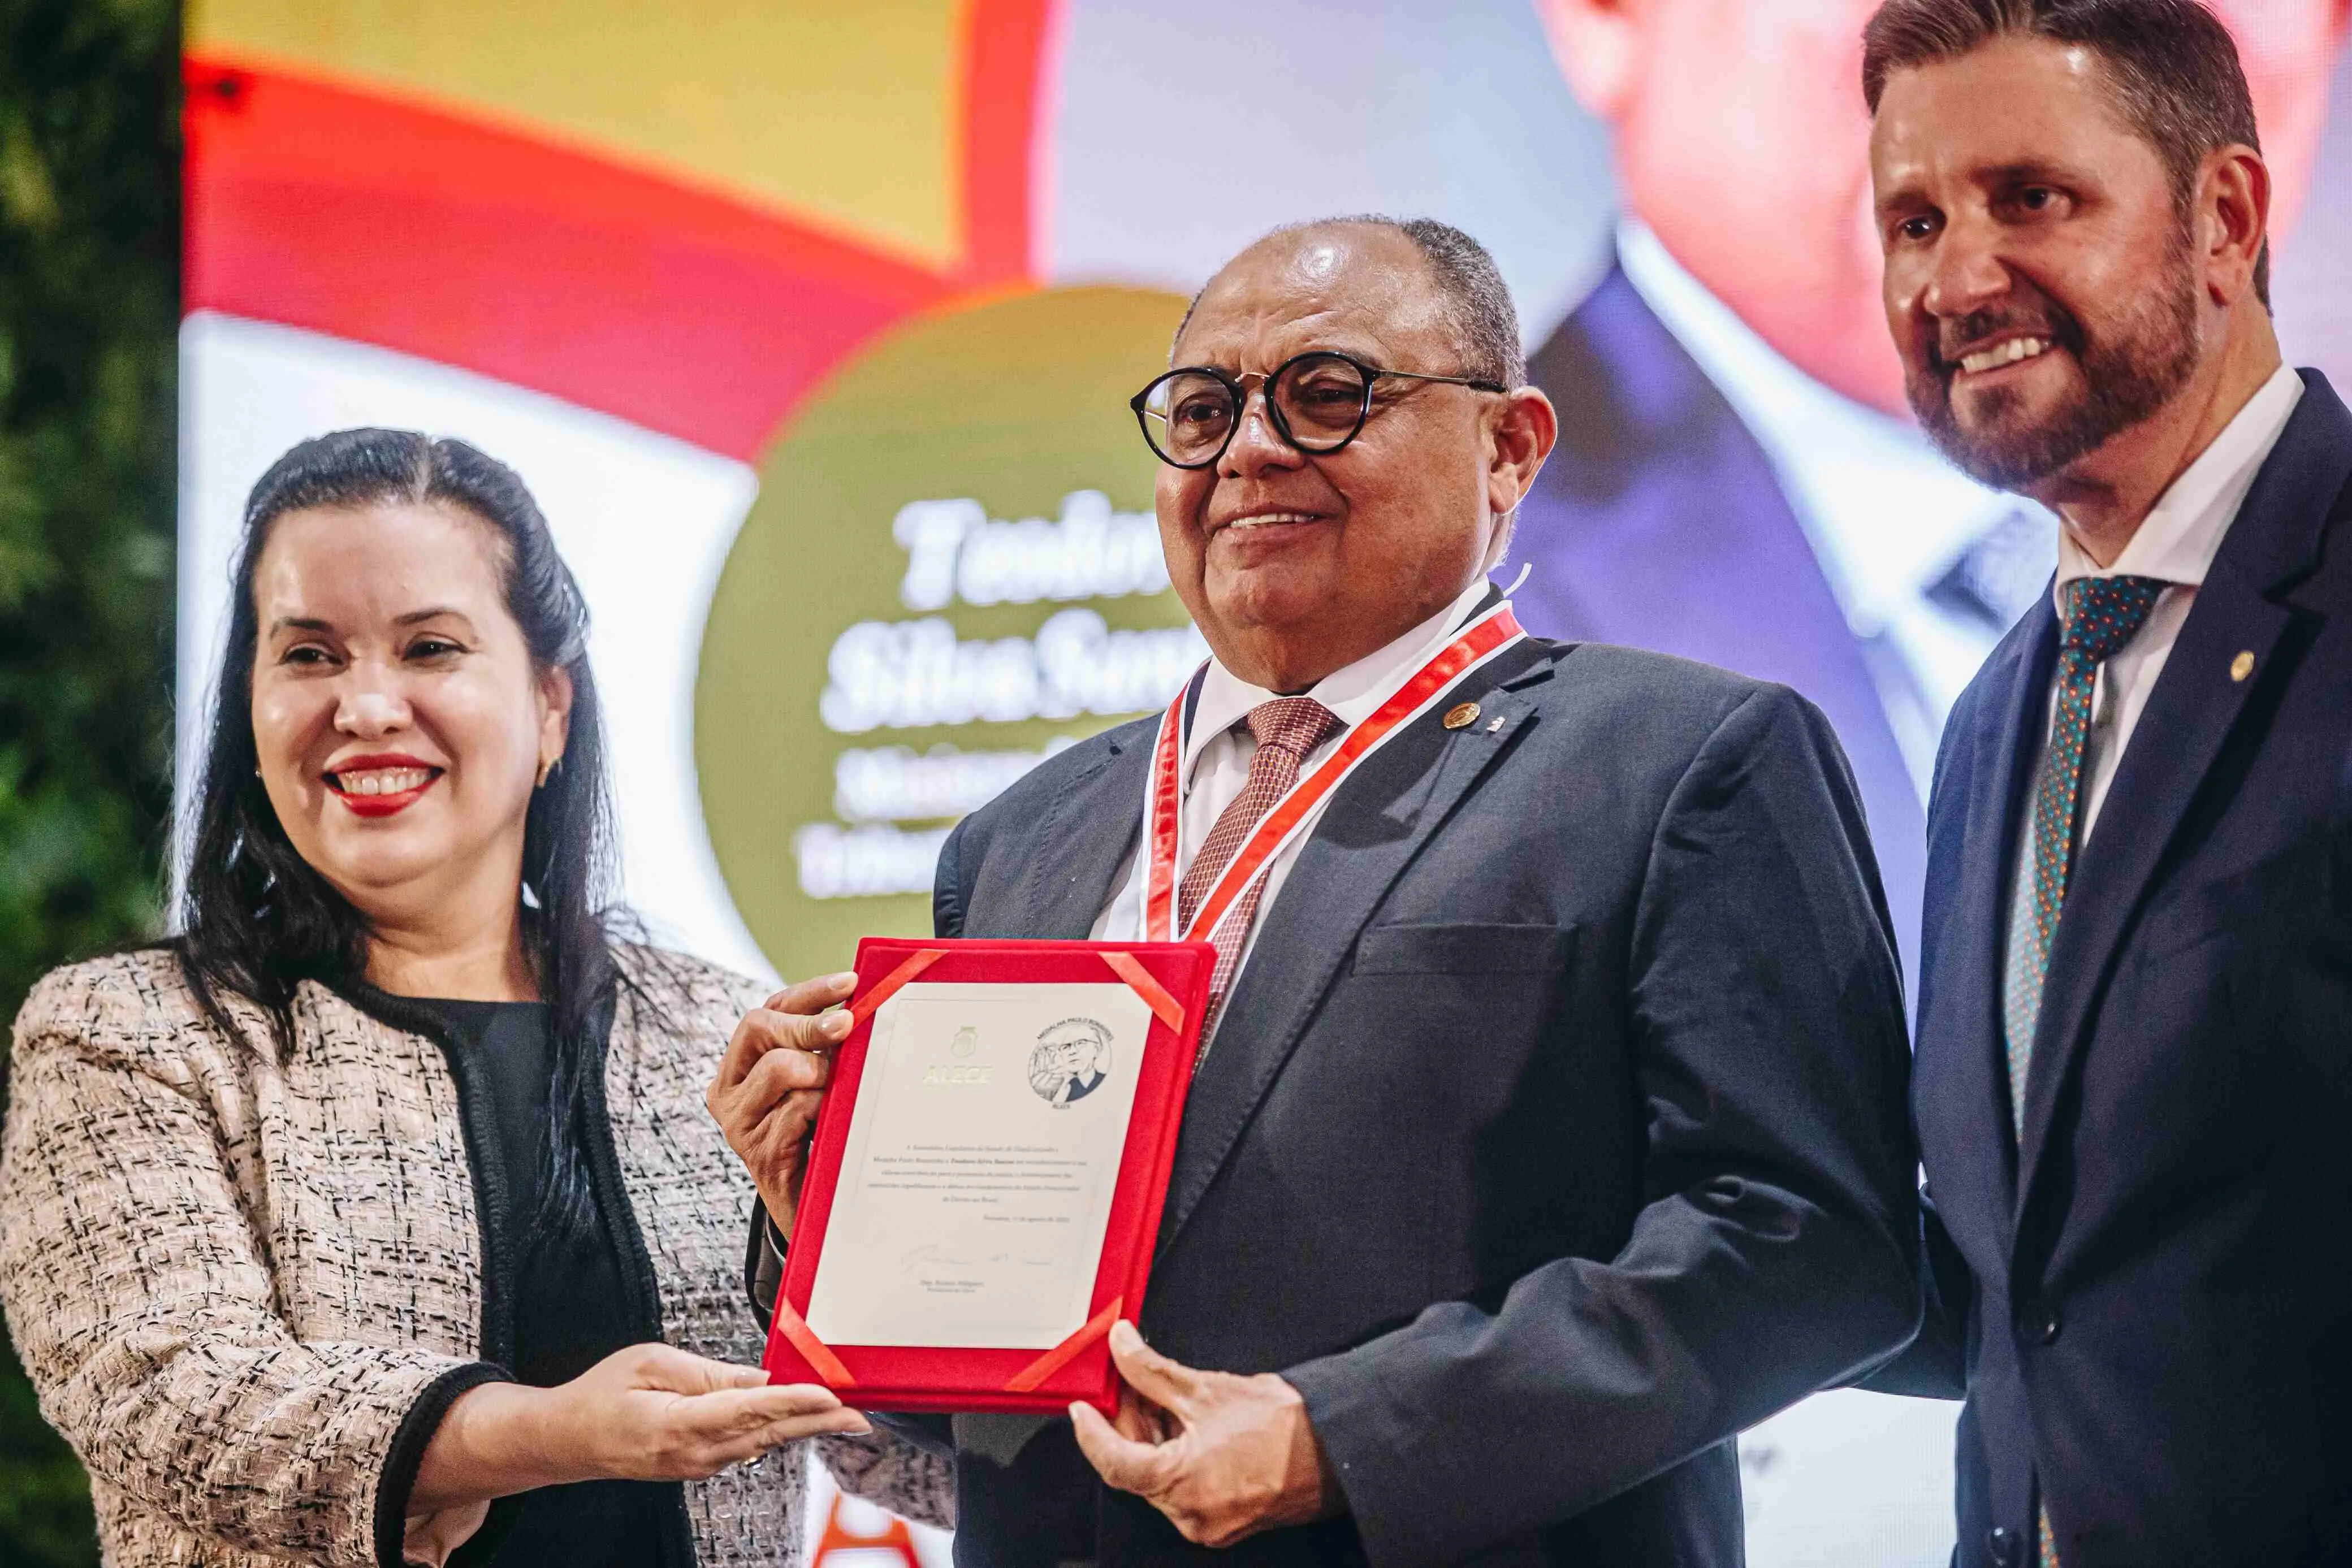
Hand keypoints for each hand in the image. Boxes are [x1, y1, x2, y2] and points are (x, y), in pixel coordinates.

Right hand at [411, 1343, 866, 1512]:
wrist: (567, 1440)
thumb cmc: (601, 1395)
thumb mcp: (651, 1363)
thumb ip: (709, 1374)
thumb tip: (761, 1378)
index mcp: (678, 1424)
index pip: (749, 1410)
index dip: (793, 1402)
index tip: (829, 1395)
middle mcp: (694, 1453)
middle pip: (768, 1434)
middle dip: (819, 1423)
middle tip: (861, 1416)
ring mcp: (698, 1465)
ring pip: (762, 1443)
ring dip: (804, 1428)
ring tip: (845, 1416)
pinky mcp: (699, 1465)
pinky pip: (747, 1447)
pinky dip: (778, 1433)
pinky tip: (802, 1421)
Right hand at [706, 972, 857, 1234]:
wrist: (809, 1205)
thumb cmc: (816, 1136)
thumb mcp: (816, 1085)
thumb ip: (823, 1051)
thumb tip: (862, 1007)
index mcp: (740, 1065)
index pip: (769, 1010)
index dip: (809, 992)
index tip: (850, 982)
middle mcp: (727, 1090)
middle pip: (758, 1027)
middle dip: (808, 1023)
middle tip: (848, 1025)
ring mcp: (737, 1123)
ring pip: (779, 1068)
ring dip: (820, 1071)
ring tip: (837, 1088)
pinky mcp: (758, 1152)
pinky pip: (795, 1111)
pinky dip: (821, 1108)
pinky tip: (830, 1120)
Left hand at [1068, 1321, 1340, 1547]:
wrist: (1337, 1448)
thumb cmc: (1283, 1425)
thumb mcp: (1206, 1388)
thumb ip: (1152, 1370)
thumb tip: (1122, 1346)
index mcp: (1181, 1484)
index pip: (1114, 1462)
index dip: (1091, 1432)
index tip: (1081, 1407)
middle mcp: (1190, 1514)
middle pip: (1136, 1468)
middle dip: (1129, 1423)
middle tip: (1128, 1382)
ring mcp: (1208, 1523)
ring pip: (1160, 1477)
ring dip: (1154, 1437)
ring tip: (1164, 1397)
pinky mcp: (1224, 1521)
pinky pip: (1184, 1488)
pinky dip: (1176, 1455)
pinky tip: (1187, 1423)